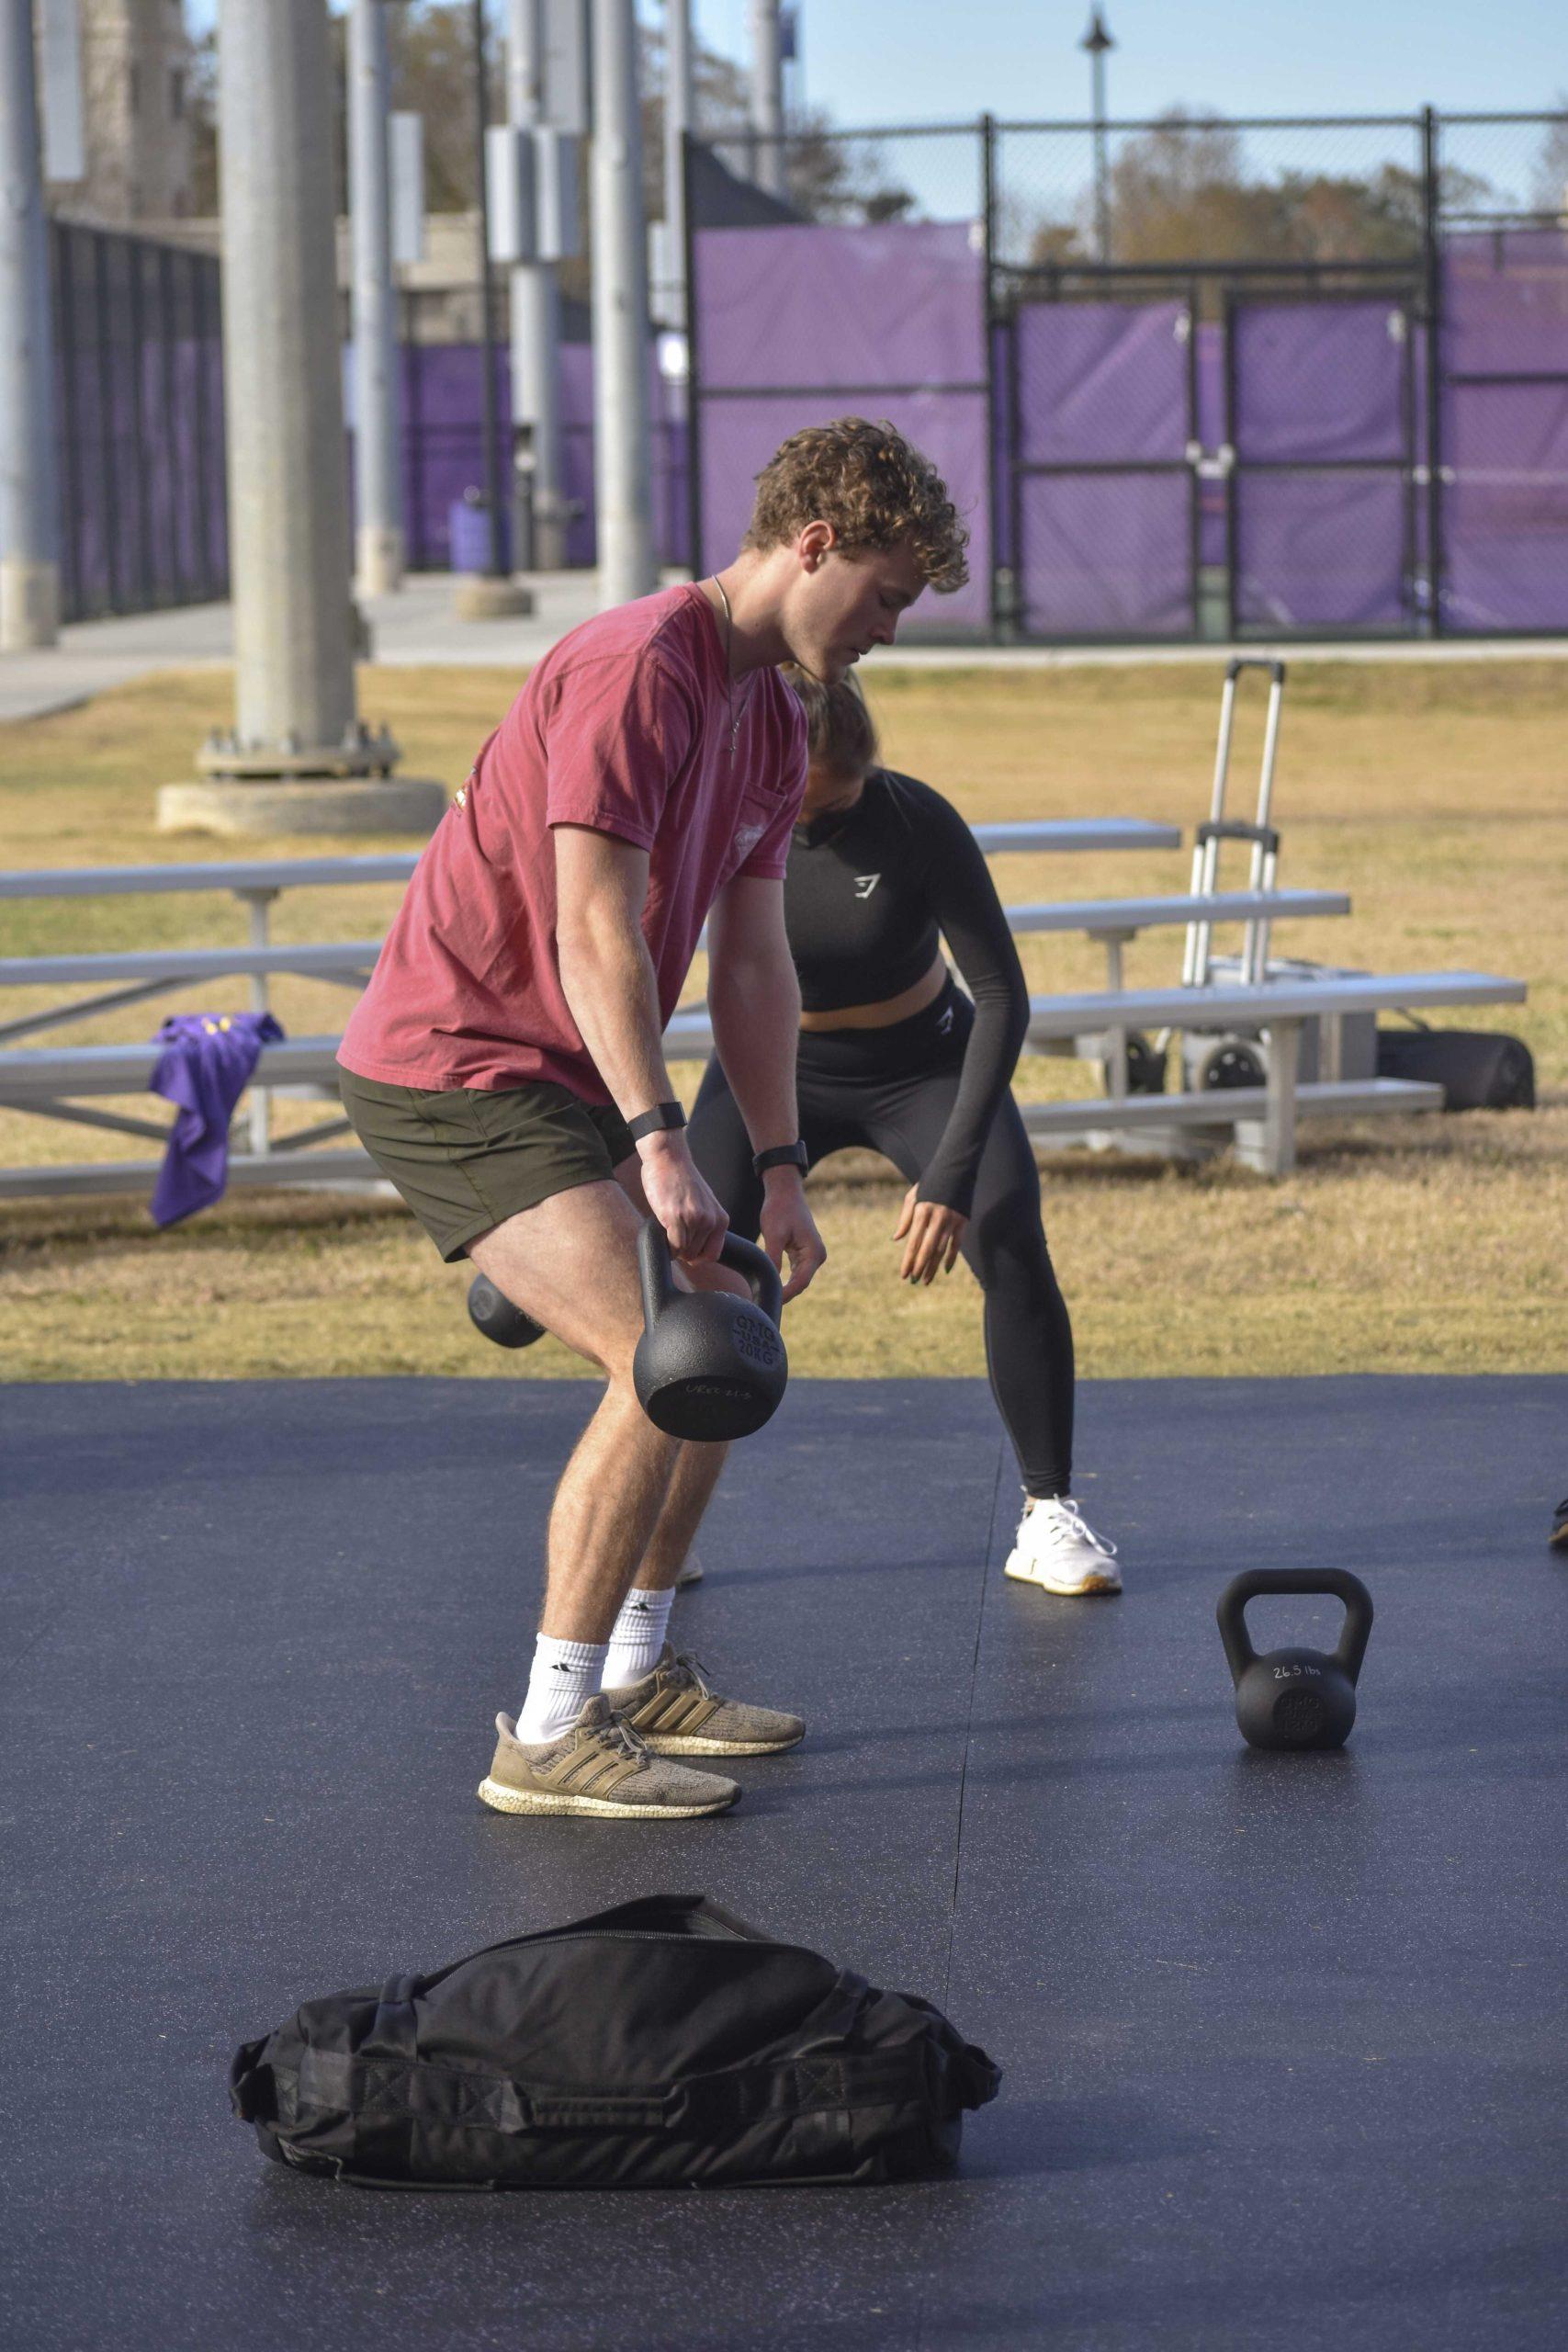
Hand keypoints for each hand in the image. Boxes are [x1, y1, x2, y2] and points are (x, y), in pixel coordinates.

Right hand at [637, 1133, 727, 1259]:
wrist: (669, 1158)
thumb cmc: (682, 1181)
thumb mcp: (704, 1204)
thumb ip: (705, 1224)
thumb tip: (695, 1251)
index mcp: (721, 1218)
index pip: (713, 1254)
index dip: (698, 1257)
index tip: (687, 1250)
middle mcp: (710, 1220)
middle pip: (695, 1256)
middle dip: (682, 1251)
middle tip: (674, 1235)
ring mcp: (694, 1219)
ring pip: (683, 1252)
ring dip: (673, 1246)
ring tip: (669, 1227)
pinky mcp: (676, 1217)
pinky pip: (672, 1246)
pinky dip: (666, 1245)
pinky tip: (663, 1231)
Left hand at [759, 1173, 827, 1304]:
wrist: (785, 1192)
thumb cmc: (780, 1209)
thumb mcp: (774, 1234)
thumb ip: (773, 1258)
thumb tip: (770, 1281)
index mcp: (814, 1252)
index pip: (800, 1282)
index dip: (785, 1295)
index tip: (768, 1303)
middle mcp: (817, 1257)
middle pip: (800, 1284)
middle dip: (783, 1295)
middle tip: (761, 1305)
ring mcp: (812, 1256)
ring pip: (797, 1281)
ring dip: (783, 1290)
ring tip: (763, 1299)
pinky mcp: (803, 1255)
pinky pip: (795, 1274)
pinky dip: (783, 1281)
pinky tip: (769, 1287)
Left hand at [894, 1185, 966, 1284]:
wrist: (955, 1169)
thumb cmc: (930, 1184)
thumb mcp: (913, 1197)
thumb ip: (905, 1219)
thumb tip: (896, 1239)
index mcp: (921, 1211)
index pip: (913, 1242)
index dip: (909, 1260)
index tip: (904, 1274)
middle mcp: (936, 1217)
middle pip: (927, 1249)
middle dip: (920, 1267)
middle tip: (914, 1281)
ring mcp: (951, 1220)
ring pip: (941, 1249)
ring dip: (933, 1266)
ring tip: (926, 1280)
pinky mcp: (963, 1221)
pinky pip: (957, 1244)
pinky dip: (951, 1257)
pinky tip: (944, 1269)